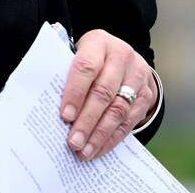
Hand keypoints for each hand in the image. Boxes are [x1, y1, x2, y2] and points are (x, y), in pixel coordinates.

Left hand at [59, 29, 157, 159]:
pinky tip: (98, 149)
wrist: (123, 56)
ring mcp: (137, 75)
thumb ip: (65, 72)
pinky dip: (112, 138)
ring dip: (100, 134)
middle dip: (87, 121)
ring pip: (118, 110)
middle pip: (103, 92)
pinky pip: (129, 121)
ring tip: (84, 151)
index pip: (86, 67)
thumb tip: (48, 105)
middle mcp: (121, 56)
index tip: (65, 116)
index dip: (75, 92)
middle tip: (73, 142)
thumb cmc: (90, 58)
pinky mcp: (146, 94)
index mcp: (99, 43)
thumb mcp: (78, 54)